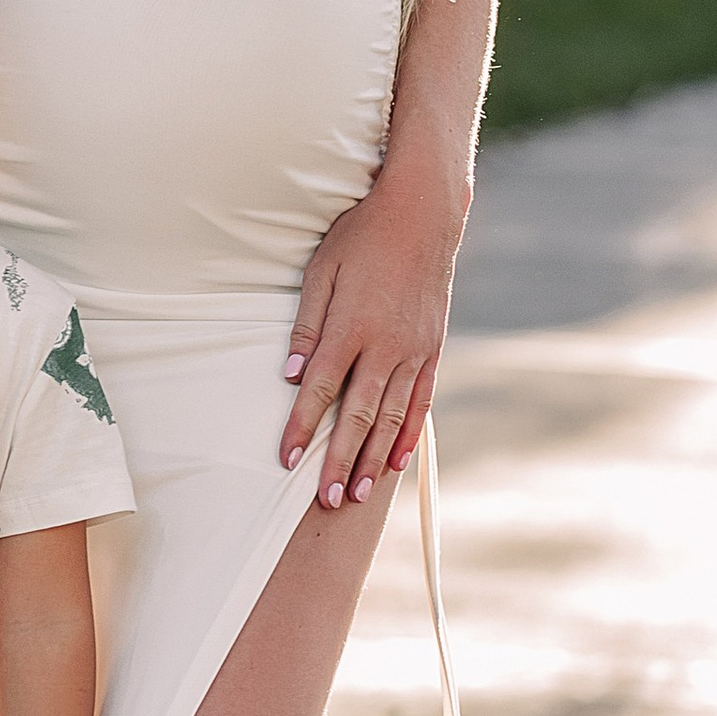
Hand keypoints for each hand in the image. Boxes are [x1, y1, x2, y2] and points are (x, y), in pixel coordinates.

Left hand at [280, 169, 463, 509]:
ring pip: (391, 416)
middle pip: (359, 414)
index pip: (320, 389)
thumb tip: (289, 375)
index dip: (301, 427)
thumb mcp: (322, 271)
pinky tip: (396, 462)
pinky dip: (407, 434)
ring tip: (357, 493)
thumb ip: (306, 325)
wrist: (423, 215)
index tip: (285, 459)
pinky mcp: (432, 349)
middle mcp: (386, 346)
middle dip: (340, 460)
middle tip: (327, 500)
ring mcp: (414, 351)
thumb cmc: (362, 238)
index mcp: (352, 327)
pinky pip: (420, 401)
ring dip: (372, 458)